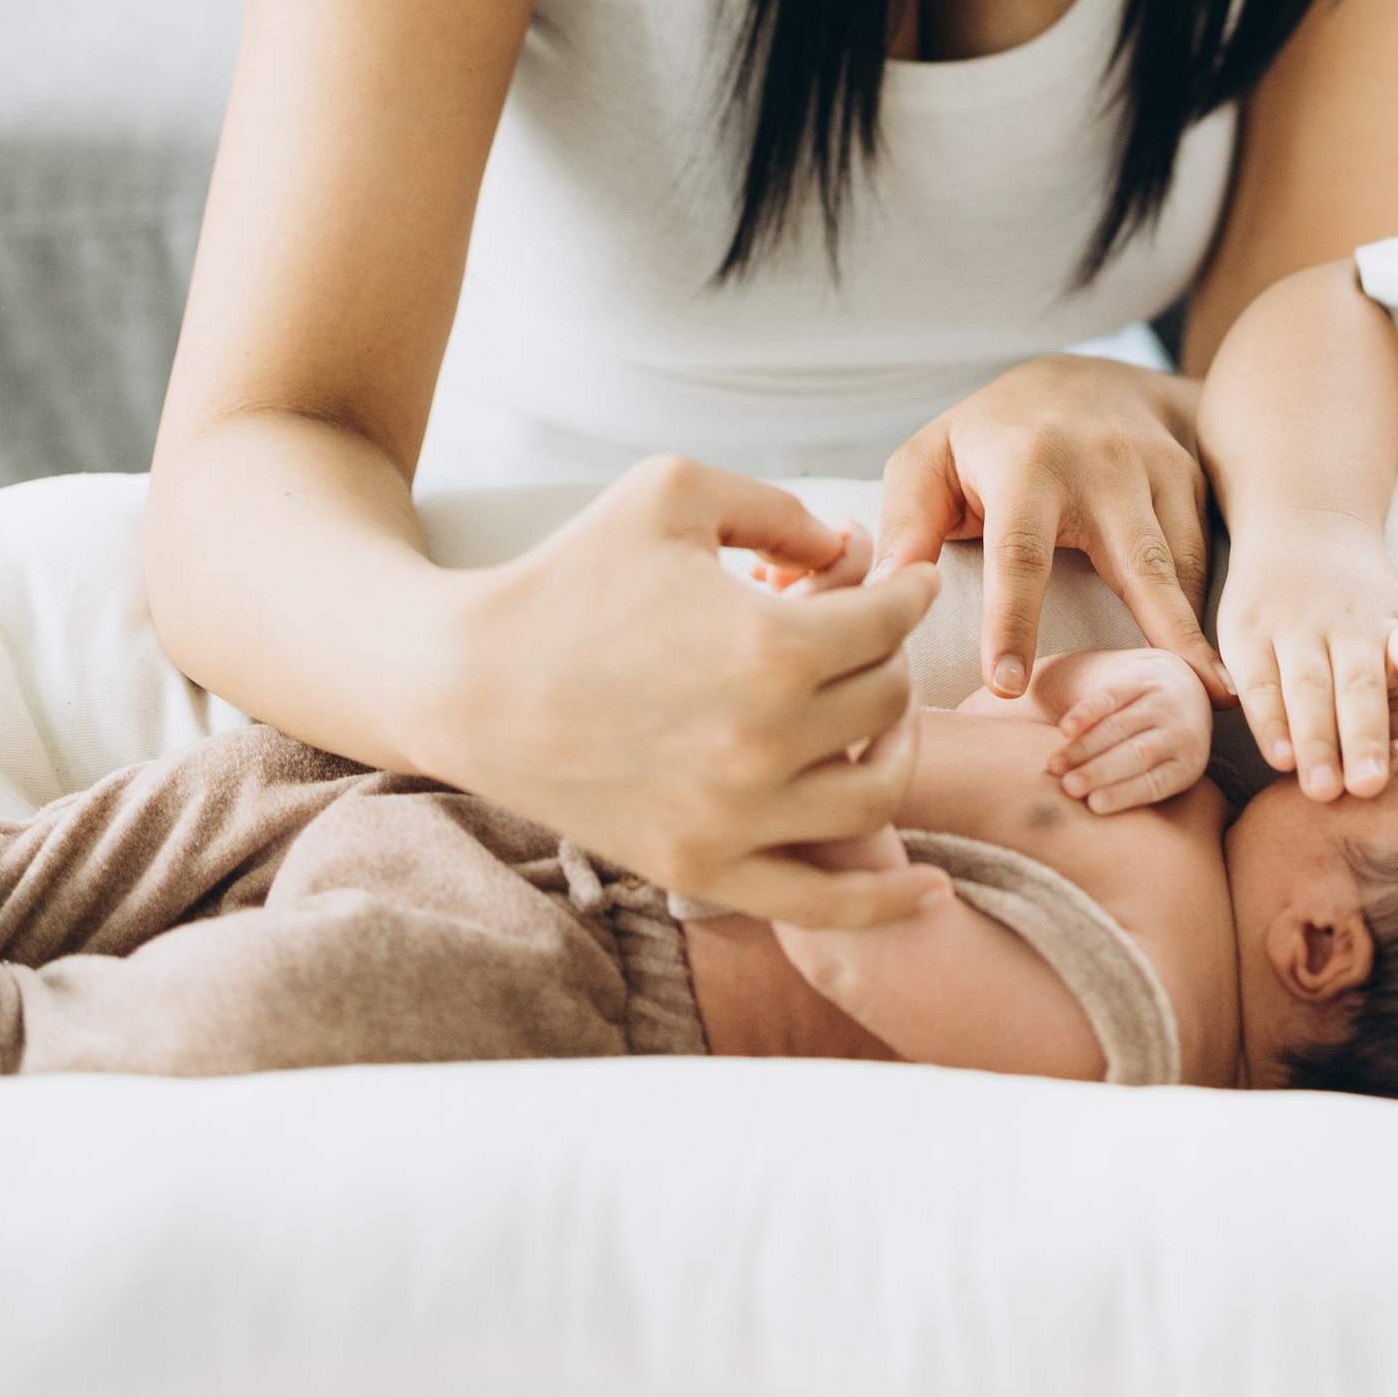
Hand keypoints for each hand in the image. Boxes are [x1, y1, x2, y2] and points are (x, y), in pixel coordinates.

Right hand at [449, 455, 940, 929]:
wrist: (464, 680)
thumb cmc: (569, 574)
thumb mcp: (677, 493)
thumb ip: (781, 507)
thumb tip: (853, 549)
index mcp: (770, 647)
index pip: (891, 621)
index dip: (904, 589)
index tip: (898, 578)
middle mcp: (765, 743)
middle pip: (887, 699)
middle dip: (885, 653)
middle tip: (855, 631)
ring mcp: (735, 819)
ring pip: (877, 792)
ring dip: (894, 746)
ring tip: (872, 714)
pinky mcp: (701, 869)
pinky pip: (822, 904)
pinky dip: (887, 902)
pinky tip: (933, 889)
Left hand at [874, 355, 1227, 703]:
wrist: (1090, 375)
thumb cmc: (993, 437)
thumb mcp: (933, 459)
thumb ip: (907, 522)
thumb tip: (886, 590)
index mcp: (1026, 462)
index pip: (1019, 550)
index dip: (1013, 621)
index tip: (1007, 686)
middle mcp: (1103, 464)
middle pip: (1136, 563)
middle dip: (1159, 634)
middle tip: (1171, 705)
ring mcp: (1157, 472)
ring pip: (1182, 568)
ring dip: (1197, 637)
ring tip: (1216, 701)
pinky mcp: (1193, 485)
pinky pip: (1202, 562)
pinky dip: (1204, 617)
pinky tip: (1212, 672)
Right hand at [1040, 649, 1216, 812]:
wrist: (1183, 685)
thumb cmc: (1163, 747)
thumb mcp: (1167, 771)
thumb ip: (1141, 793)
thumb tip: (1099, 839)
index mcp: (1189, 763)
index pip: (1155, 783)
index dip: (1124, 793)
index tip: (1093, 806)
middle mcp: (1182, 729)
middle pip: (1137, 753)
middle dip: (1100, 771)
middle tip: (1068, 787)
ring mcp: (1163, 699)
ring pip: (1119, 726)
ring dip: (1084, 747)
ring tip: (1054, 765)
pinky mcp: (1142, 676)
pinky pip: (1111, 696)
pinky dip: (1087, 712)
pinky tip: (1066, 729)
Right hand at [1218, 520, 1397, 800]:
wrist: (1300, 522)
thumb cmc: (1357, 613)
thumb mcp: (1392, 646)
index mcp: (1391, 629)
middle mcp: (1346, 625)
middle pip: (1358, 685)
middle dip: (1365, 737)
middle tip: (1368, 787)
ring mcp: (1295, 625)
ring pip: (1307, 687)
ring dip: (1315, 740)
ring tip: (1321, 789)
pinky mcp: (1248, 631)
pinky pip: (1258, 684)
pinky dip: (1268, 722)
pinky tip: (1278, 756)